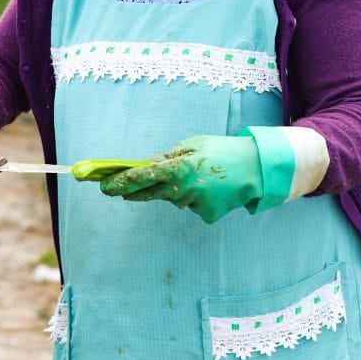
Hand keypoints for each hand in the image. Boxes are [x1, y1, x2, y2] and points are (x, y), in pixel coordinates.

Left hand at [99, 136, 262, 222]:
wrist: (257, 168)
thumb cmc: (222, 150)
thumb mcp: (192, 145)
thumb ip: (168, 158)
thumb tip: (148, 166)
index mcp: (178, 168)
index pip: (141, 177)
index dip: (120, 183)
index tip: (104, 186)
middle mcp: (183, 189)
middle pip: (149, 193)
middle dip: (132, 192)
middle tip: (115, 191)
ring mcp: (195, 204)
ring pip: (173, 199)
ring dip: (173, 190)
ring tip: (196, 176)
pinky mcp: (207, 214)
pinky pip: (191, 206)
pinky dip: (195, 198)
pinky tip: (210, 187)